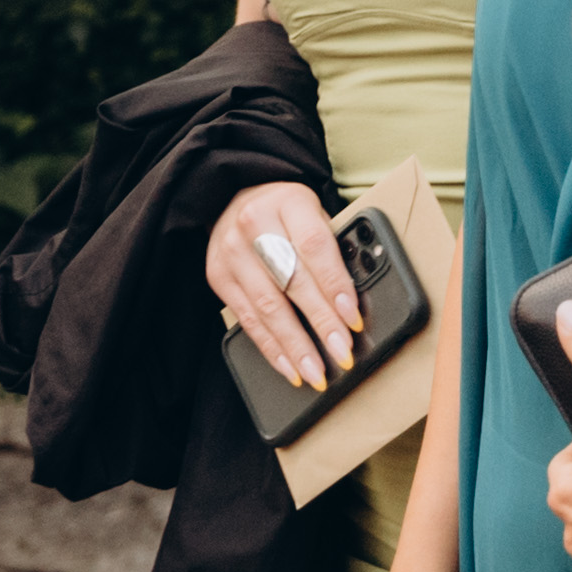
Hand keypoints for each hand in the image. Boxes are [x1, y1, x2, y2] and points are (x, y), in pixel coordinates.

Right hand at [204, 178, 360, 390]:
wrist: (238, 198)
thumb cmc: (288, 213)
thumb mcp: (315, 215)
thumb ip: (333, 250)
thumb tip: (353, 305)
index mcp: (289, 202)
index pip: (315, 246)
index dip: (335, 285)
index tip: (352, 318)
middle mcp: (255, 224)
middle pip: (292, 281)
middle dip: (320, 323)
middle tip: (341, 353)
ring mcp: (231, 251)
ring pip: (267, 306)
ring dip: (295, 346)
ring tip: (316, 373)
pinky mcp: (218, 276)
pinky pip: (247, 319)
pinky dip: (271, 347)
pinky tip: (289, 366)